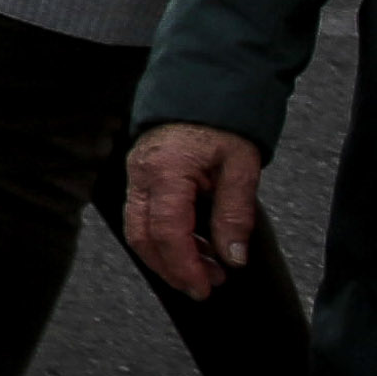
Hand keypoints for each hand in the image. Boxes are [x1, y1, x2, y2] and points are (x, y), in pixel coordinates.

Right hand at [123, 122, 266, 298]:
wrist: (203, 87)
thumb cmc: (223, 123)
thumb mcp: (241, 168)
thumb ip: (235, 215)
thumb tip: (232, 257)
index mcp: (166, 170)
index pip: (166, 231)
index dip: (184, 266)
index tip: (204, 288)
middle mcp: (141, 174)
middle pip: (142, 236)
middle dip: (171, 268)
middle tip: (204, 287)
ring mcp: (135, 174)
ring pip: (138, 229)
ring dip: (168, 256)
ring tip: (208, 268)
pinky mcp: (140, 176)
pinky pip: (143, 215)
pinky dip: (165, 238)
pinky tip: (195, 244)